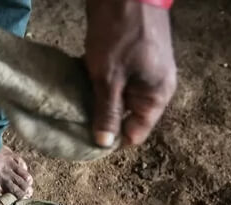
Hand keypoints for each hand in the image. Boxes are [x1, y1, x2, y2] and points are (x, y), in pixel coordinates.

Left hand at [85, 0, 176, 146]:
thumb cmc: (120, 34)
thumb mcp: (109, 77)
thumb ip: (107, 111)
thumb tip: (104, 144)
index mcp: (157, 95)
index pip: (136, 133)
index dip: (112, 139)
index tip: (85, 140)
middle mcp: (153, 86)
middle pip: (126, 116)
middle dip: (102, 119)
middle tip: (74, 122)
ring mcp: (142, 71)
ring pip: (117, 97)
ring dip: (97, 100)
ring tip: (73, 105)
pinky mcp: (129, 58)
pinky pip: (113, 80)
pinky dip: (97, 83)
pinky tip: (78, 85)